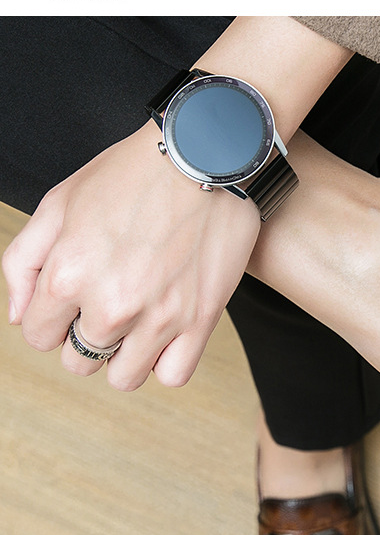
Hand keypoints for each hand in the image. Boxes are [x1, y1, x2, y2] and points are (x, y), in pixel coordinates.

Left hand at [2, 121, 260, 389]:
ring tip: (136, 322)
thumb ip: (24, 264)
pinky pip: (173, 375)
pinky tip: (164, 334)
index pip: (40, 336)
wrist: (203, 156)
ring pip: (123, 377)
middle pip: (79, 362)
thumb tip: (21, 318)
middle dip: (86, 337)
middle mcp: (111, 305)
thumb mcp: (59, 203)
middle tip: (108, 303)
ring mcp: (159, 317)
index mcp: (67, 276)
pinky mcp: (201, 320)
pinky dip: (164, 362)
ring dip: (123, 355)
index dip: (54, 318)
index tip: (74, 301)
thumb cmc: (131, 174)